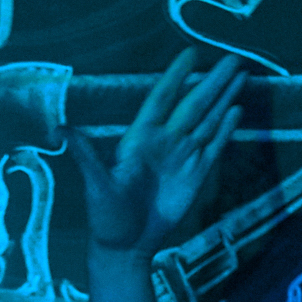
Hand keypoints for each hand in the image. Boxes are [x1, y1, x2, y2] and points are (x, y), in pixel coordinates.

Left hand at [69, 49, 242, 257]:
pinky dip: (226, 129)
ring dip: (224, 99)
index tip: (191, 54)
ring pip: (207, 121)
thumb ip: (85, 155)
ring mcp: (182, 157)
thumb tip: (59, 130)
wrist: (126, 247)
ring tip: (241, 75)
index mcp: (140, 138)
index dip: (176, 76)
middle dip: (213, 82)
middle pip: (192, 105)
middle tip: (233, 59)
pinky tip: (237, 111)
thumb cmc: (107, 216)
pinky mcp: (196, 176)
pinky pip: (214, 147)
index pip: (162, 99)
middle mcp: (164, 142)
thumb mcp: (95, 185)